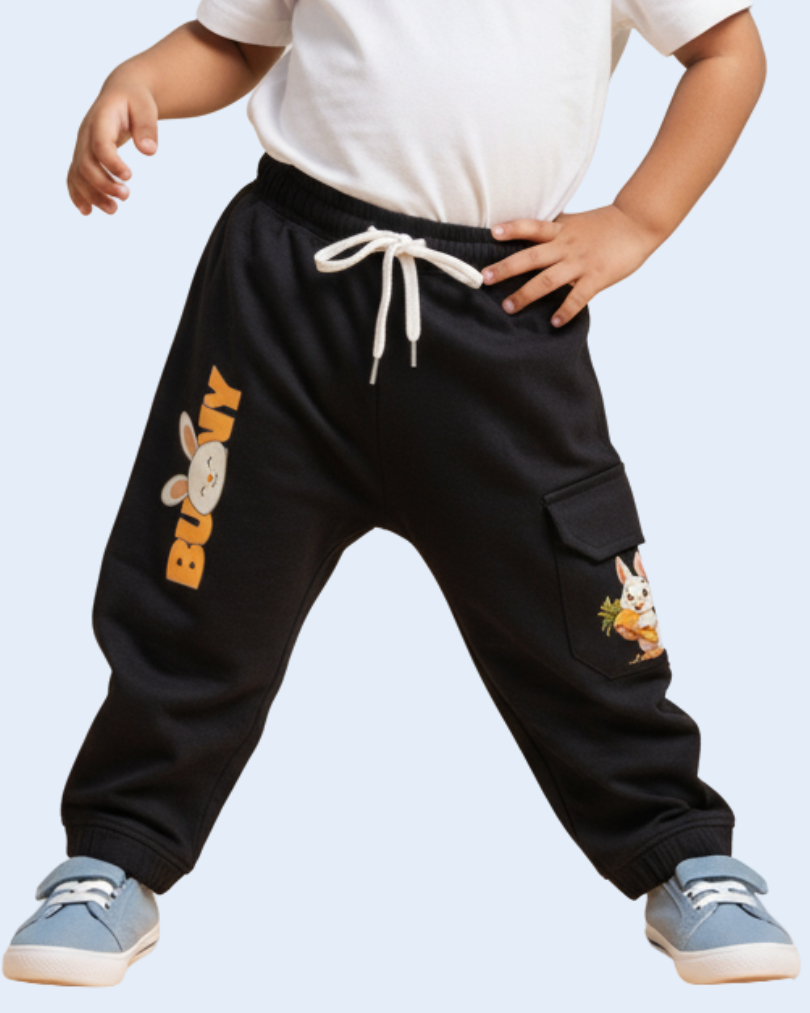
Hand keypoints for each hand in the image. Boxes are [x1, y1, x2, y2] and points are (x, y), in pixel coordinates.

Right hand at [67, 79, 158, 215]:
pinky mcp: (84, 155)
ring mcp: (82, 146)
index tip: (129, 177)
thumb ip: (147, 127)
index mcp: (100, 119)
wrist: (121, 93)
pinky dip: (78, 194)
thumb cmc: (135, 100)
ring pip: (79, 174)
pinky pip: (74, 176)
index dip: (111, 163)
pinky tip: (87, 211)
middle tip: (126, 196)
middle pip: (86, 163)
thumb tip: (150, 151)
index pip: (100, 145)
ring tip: (113, 210)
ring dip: (92, 195)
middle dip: (103, 184)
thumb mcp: (145, 107)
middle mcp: (86, 134)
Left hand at [481, 205, 662, 326]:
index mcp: (561, 230)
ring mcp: (581, 263)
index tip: (492, 233)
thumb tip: (526, 231)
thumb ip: (552, 229)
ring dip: (526, 294)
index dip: (513, 228)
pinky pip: (578, 297)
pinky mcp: (597, 278)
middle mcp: (567, 246)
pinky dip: (565, 311)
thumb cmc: (604, 225)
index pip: (532, 226)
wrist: (638, 223)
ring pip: (548, 280)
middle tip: (485, 279)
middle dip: (507, 268)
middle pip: (531, 257)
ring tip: (509, 307)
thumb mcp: (574, 222)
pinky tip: (553, 323)